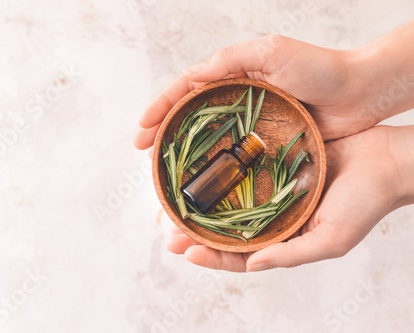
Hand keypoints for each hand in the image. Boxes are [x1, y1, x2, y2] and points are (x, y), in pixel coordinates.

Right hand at [134, 22, 413, 150]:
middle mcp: (236, 100)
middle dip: (163, 133)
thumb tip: (190, 75)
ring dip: (182, 153)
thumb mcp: (272, 52)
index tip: (141, 130)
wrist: (359, 93)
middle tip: (144, 154)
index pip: (185, 90)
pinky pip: (231, 156)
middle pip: (189, 117)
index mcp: (233, 76)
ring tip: (163, 171)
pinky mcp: (265, 144)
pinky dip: (212, 167)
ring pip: (206, 139)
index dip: (160, 108)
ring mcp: (249, 124)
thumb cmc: (319, 68)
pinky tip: (201, 180)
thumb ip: (230, 60)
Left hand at [166, 125, 413, 271]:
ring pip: (232, 203)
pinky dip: (225, 176)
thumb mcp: (332, 239)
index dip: (213, 257)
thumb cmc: (366, 202)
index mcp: (286, 239)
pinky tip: (206, 171)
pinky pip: (245, 173)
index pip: (242, 256)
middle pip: (229, 231)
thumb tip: (254, 265)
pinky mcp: (276, 164)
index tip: (186, 251)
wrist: (386, 159)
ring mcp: (273, 191)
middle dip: (199, 234)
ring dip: (205, 205)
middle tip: (168, 231)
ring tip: (177, 205)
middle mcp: (275, 217)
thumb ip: (293, 255)